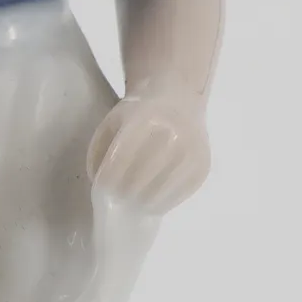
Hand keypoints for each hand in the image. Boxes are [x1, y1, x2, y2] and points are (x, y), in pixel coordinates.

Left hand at [86, 94, 210, 214]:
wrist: (177, 98)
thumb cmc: (138, 113)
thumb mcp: (112, 122)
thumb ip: (99, 151)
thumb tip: (98, 184)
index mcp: (142, 121)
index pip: (119, 161)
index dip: (107, 182)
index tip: (101, 192)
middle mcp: (171, 136)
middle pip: (140, 181)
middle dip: (124, 195)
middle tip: (117, 201)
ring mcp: (191, 153)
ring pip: (160, 193)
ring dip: (143, 203)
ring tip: (134, 202)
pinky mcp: (202, 167)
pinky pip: (179, 195)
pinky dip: (163, 202)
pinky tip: (154, 198)